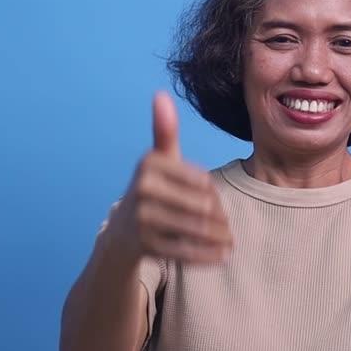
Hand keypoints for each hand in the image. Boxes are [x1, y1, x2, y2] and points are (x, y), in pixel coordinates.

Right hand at [109, 92, 232, 263]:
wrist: (121, 232)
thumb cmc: (150, 190)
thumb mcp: (157, 160)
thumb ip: (164, 131)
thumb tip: (160, 94)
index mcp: (149, 163)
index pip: (203, 180)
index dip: (215, 193)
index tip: (217, 202)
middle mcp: (141, 188)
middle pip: (201, 205)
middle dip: (220, 219)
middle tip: (229, 228)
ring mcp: (141, 218)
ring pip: (196, 229)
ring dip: (219, 238)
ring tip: (230, 241)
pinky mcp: (144, 245)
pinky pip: (186, 251)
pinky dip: (209, 255)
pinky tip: (223, 255)